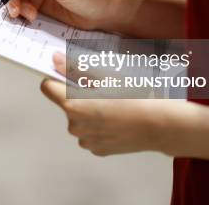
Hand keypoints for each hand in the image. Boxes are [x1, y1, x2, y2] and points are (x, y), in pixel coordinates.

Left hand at [39, 53, 191, 156]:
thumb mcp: (106, 75)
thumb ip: (76, 67)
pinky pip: (91, 133)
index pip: (47, 87)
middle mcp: (74, 125)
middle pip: (66, 104)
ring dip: (90, 112)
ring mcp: (86, 140)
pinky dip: (100, 126)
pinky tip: (118, 120)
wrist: (161, 125)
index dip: (56, 79)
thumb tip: (55, 59)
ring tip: (115, 106)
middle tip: (103, 90)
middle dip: (79, 96)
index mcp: (72, 104)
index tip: (68, 74)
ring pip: (80, 119)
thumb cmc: (135, 97)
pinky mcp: (97, 150)